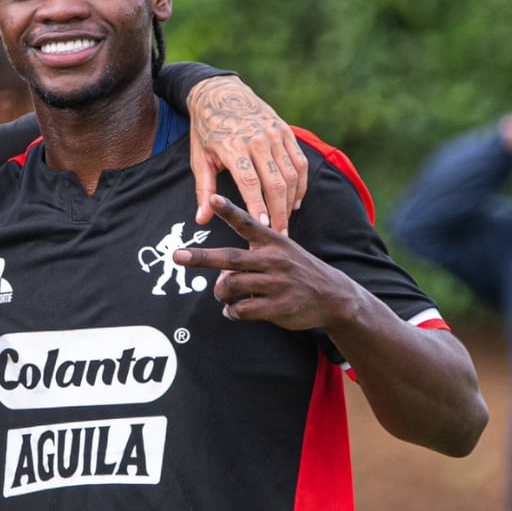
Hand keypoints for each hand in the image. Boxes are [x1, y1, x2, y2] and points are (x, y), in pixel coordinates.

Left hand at [173, 194, 356, 330]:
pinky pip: (242, 309)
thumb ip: (250, 256)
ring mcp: (277, 283)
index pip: (247, 223)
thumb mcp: (281, 251)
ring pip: (231, 286)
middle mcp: (273, 259)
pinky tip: (234, 310)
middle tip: (177, 257)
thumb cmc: (297, 271)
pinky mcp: (279, 306)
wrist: (334, 296)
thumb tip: (219, 273)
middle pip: (230, 258)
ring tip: (224, 297)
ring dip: (220, 293)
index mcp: (272, 242)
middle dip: (201, 257)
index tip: (212, 198)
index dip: (228, 210)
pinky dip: (231, 311)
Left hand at [186, 76, 307, 232]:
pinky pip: (299, 162)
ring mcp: (274, 134)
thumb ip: (204, 190)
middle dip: (279, 211)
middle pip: (275, 182)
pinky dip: (300, 184)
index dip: (258, 205)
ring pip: (291, 174)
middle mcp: (257, 139)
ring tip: (286, 222)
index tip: (264, 227)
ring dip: (291, 200)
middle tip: (280, 234)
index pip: (249, 182)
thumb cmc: (207, 131)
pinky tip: (295, 201)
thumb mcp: (200, 158)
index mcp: (233, 147)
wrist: (221, 94)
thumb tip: (202, 220)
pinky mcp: (286, 132)